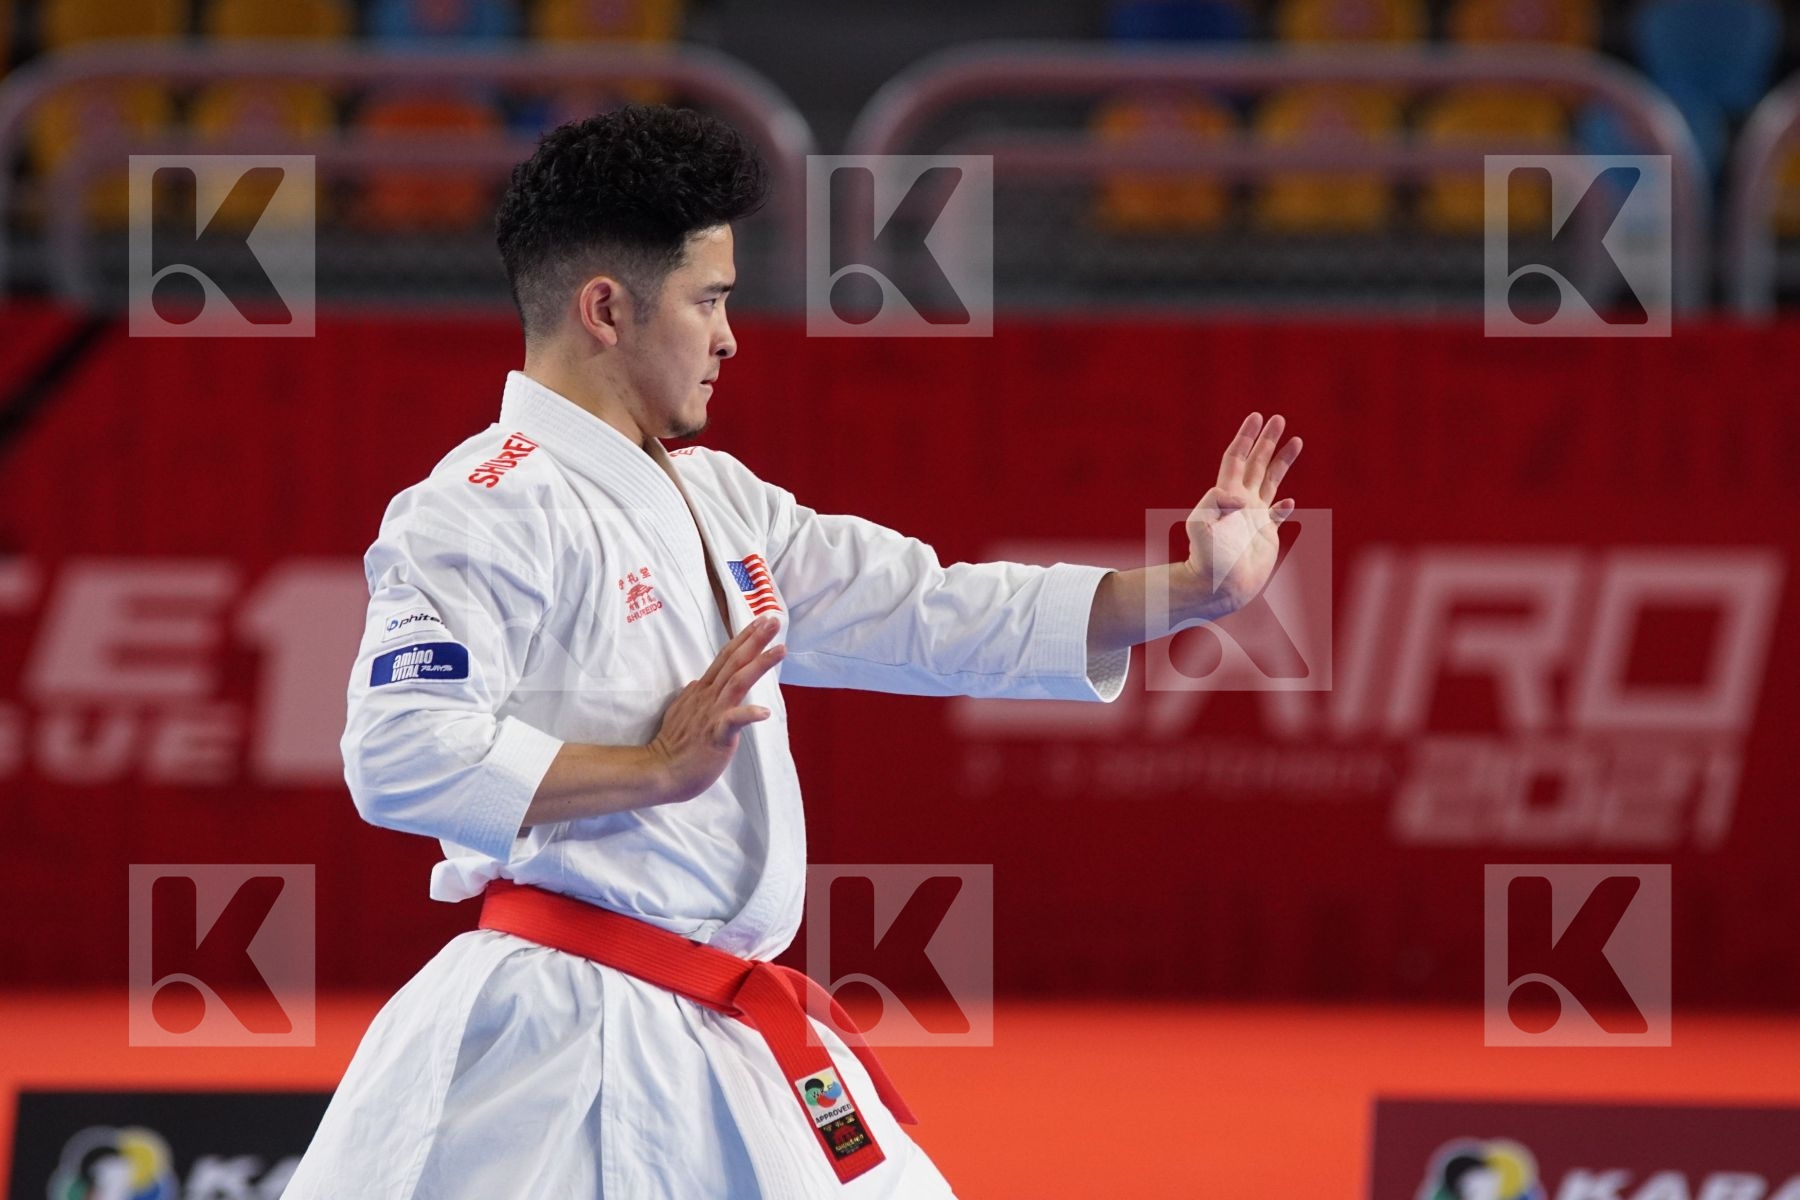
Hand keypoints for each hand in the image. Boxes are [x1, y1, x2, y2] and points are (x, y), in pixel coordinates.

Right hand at [647, 616, 785, 803]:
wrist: (661, 770)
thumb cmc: (674, 745)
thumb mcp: (681, 711)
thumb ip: (693, 695)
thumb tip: (698, 682)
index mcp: (703, 691)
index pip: (725, 658)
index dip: (743, 638)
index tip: (759, 622)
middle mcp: (709, 697)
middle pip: (734, 662)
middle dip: (755, 640)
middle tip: (773, 620)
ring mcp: (712, 714)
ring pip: (738, 682)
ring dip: (760, 664)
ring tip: (780, 648)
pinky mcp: (715, 735)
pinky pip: (732, 722)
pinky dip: (748, 715)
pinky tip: (764, 712)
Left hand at [1182, 412, 1302, 619]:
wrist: (1219, 588)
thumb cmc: (1208, 563)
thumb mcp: (1202, 532)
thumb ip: (1209, 509)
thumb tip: (1229, 494)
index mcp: (1226, 497)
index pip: (1236, 459)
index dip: (1246, 437)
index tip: (1257, 416)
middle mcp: (1241, 503)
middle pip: (1256, 463)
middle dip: (1267, 440)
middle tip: (1278, 418)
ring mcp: (1254, 518)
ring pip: (1271, 482)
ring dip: (1282, 461)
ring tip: (1296, 440)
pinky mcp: (1265, 536)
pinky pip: (1277, 515)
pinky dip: (1284, 506)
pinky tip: (1289, 501)